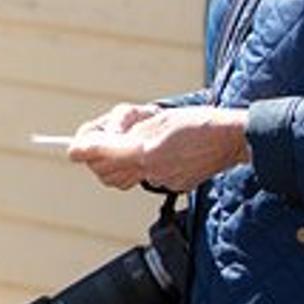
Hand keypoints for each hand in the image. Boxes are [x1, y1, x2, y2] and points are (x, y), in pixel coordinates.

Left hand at [68, 105, 248, 191]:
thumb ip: (123, 131)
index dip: (82, 150)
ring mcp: (164, 180)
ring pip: (122, 180)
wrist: (233, 138)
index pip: (100, 154)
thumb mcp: (157, 118)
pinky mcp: (175, 185)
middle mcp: (152, 169)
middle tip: (97, 142)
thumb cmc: (197, 122)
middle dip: (96, 159)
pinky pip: (145, 179)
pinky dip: (139, 168)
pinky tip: (150, 152)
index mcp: (144, 149)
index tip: (70, 149)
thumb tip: (90, 144)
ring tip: (123, 145)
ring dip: (115, 165)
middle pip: (106, 173)